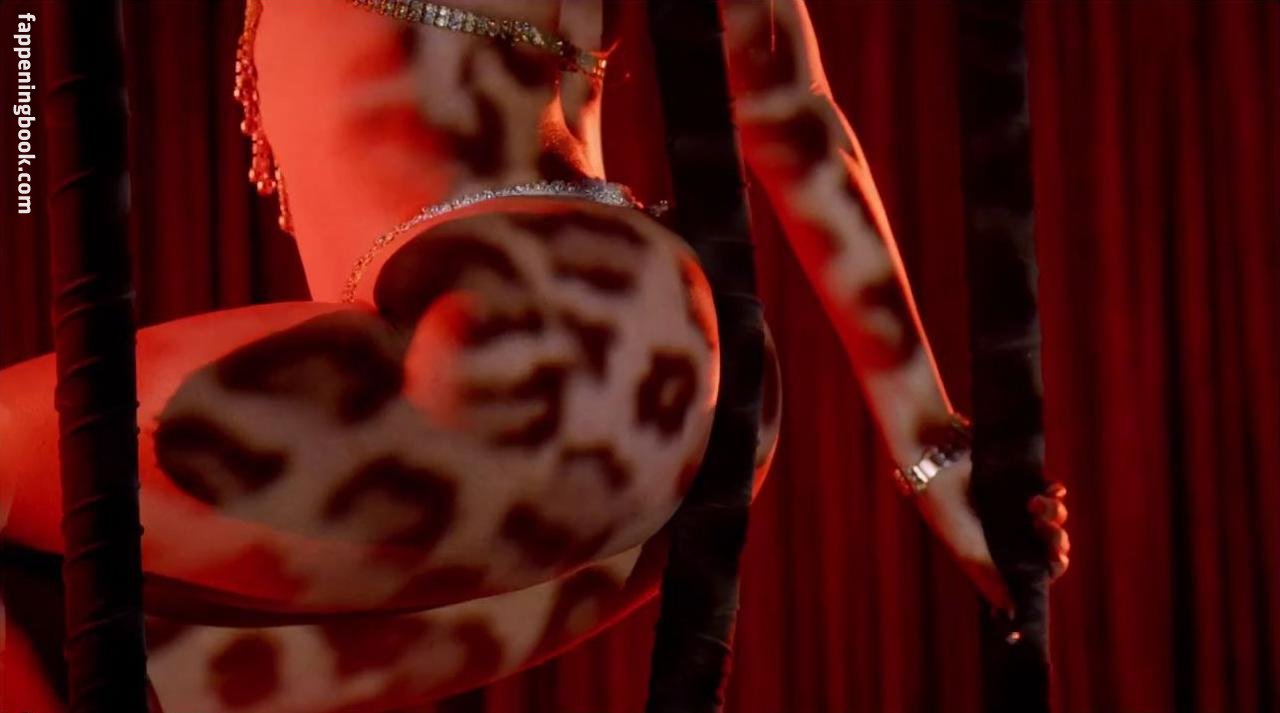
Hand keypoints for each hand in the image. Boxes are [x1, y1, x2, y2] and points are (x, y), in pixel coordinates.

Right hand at [911, 457, 1069, 614]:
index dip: (1052, 565)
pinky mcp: (1021, 482)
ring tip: (1036, 503)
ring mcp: (1018, 507)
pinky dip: (1055, 491)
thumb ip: (990, 580)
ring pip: (1054, 517)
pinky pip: (1051, 491)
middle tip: (1049, 530)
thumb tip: (1012, 613)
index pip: (1038, 568)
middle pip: (1050, 544)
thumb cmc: (946, 513)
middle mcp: (1012, 533)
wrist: (936, 468)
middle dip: (1056, 539)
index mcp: (1000, 554)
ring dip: (1054, 512)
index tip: (1058, 559)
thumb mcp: (967, 551)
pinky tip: (1051, 489)